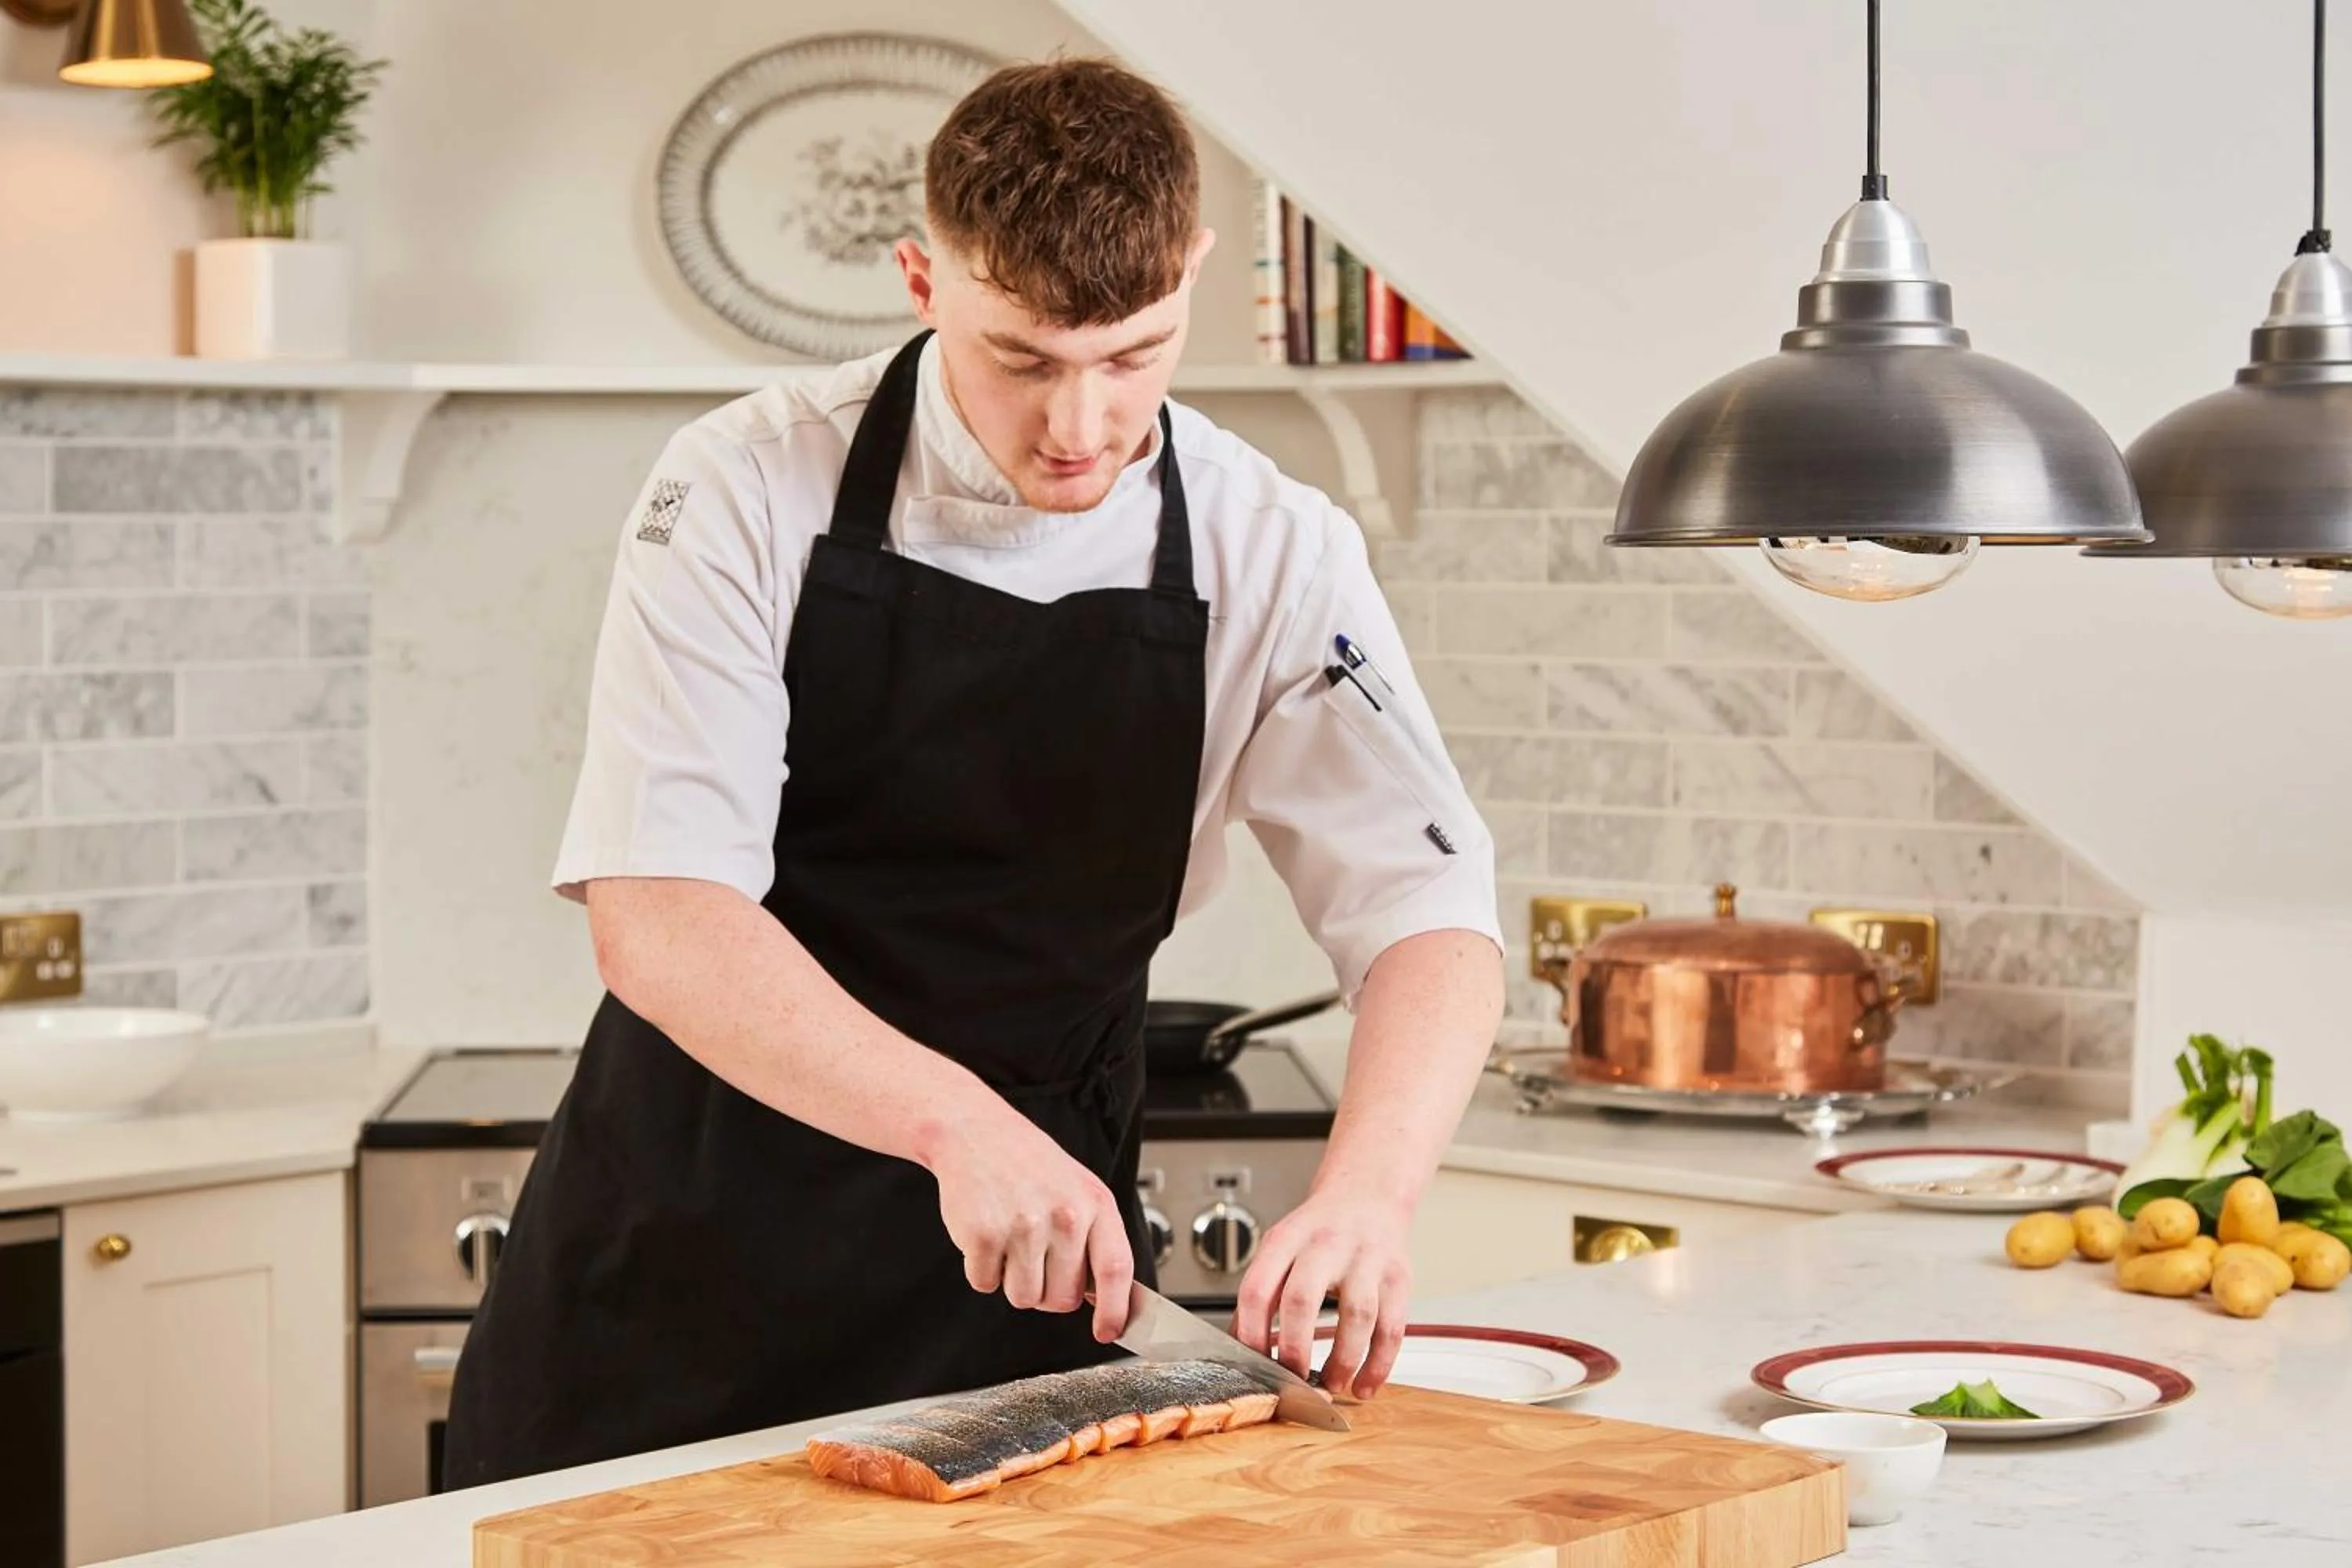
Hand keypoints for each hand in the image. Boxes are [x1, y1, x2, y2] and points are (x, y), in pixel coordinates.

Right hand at [924, 1097, 1134, 1342]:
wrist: (975, 1132)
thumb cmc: (1028, 1164)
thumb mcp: (1077, 1189)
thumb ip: (1095, 1239)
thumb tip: (1107, 1297)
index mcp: (1095, 1203)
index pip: (1116, 1270)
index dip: (1115, 1309)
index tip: (1108, 1331)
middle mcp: (1065, 1215)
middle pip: (1063, 1299)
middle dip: (1047, 1289)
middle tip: (1034, 1254)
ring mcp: (1024, 1226)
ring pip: (1024, 1298)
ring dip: (1012, 1280)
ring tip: (1010, 1237)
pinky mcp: (984, 1235)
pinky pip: (985, 1284)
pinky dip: (981, 1269)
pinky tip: (986, 1233)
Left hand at [1231, 1187, 1411, 1398]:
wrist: (1367, 1194)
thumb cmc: (1317, 1231)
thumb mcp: (1279, 1247)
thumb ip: (1261, 1294)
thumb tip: (1240, 1349)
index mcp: (1285, 1240)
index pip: (1258, 1289)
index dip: (1252, 1333)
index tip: (1255, 1365)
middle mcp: (1325, 1245)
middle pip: (1303, 1299)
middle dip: (1294, 1349)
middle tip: (1293, 1379)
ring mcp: (1366, 1259)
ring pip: (1357, 1315)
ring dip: (1343, 1360)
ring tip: (1332, 1384)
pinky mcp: (1398, 1277)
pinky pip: (1392, 1327)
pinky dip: (1379, 1364)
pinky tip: (1365, 1384)